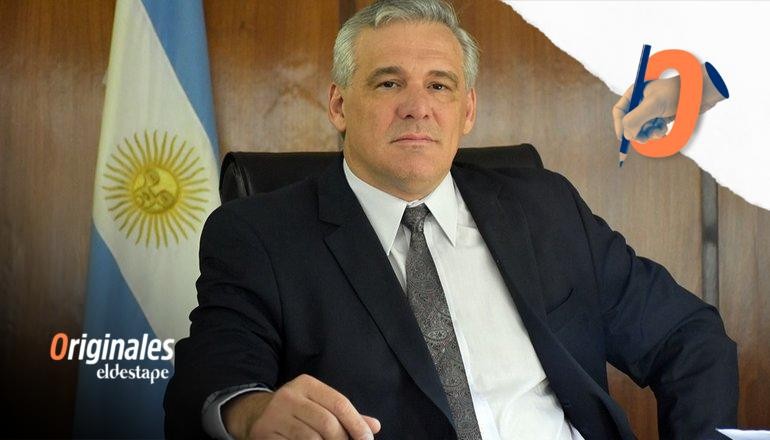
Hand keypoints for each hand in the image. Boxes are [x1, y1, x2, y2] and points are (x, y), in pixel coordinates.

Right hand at [223, 374, 380, 439]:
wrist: (255, 414)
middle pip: (327, 423)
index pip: (340, 404)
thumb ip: (346, 415)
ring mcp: (274, 416)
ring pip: (311, 439)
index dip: (357, 424)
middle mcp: (289, 396)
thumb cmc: (297, 411)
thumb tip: (375, 426)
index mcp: (306, 384)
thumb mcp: (319, 405)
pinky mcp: (265, 433)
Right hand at [612, 64, 726, 142]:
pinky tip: (665, 130)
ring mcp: (652, 110)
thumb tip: (627, 136)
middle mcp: (642, 101)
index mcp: (635, 93)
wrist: (701, 92)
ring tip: (660, 131)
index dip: (619, 125)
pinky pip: (653, 129)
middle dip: (637, 132)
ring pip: (642, 128)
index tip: (623, 137)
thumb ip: (635, 119)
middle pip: (630, 123)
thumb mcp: (653, 105)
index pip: (619, 111)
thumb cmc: (678, 93)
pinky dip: (658, 132)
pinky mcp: (662, 116)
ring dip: (650, 133)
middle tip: (645, 138)